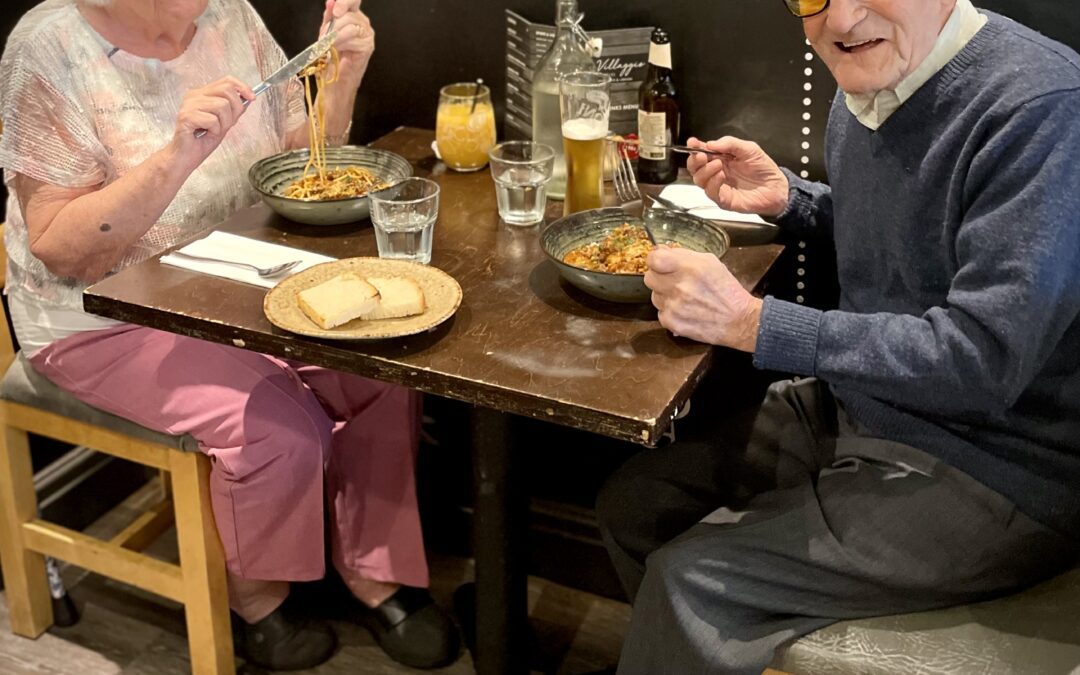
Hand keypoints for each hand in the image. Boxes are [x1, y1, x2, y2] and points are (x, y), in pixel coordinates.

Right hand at [169, 77, 252, 167]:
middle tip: (227, 124)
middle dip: (234, 109)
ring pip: (221, 105)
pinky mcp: (186, 116)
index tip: (252, 98)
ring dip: (224, 123)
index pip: (226, 81)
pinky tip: (206, 134)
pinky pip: (212, 120)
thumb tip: (248, 97)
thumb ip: (234, 109)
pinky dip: (214, 130)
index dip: (242, 87)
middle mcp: (194, 96)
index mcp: (202, 94)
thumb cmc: (202, 141)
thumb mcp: (225, 122)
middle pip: (226, 90)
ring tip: (214, 131)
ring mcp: (189, 105)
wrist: (186, 157)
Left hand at [321, 0, 374, 87]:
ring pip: (349, 25)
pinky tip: (337, 50)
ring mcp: (367, 34)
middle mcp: (362, 22)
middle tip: (322, 38)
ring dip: (334, 36)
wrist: (335, 80)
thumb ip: (329, 16)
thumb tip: (330, 2)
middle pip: (347, 14)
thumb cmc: (331, 58)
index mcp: (352, 15)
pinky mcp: (368, 45)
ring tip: (328, 45)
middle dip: (331, 26)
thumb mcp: (325, 32)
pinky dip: (341, 43)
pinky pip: (352, 37)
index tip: (335, 11)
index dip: (344, 2)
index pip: (352, 0)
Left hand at [644, 246, 762, 351]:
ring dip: (665, 296)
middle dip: (659, 278)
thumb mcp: (710, 262)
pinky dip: (670, 312)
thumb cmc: (726, 290)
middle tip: (673, 281)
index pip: (654, 259)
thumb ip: (683, 255)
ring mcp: (674, 306)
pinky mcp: (672, 322)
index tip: (659, 263)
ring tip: (684, 298)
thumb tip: (662, 251)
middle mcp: (679, 286)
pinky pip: (660, 313)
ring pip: (654, 296)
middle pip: (649, 278)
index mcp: (689, 268)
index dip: (654, 260)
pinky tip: (685, 311)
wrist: (738, 320)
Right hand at [686, 136, 788, 217]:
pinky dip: (713, 183)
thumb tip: (711, 143)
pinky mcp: (723, 199)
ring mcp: (718, 186)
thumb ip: (730, 143)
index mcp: (720, 158)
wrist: (775, 187)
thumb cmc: (763, 168)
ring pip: (699, 180)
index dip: (694, 148)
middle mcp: (716, 172)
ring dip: (705, 171)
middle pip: (695, 168)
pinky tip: (721, 175)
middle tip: (702, 155)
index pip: (701, 153)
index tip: (692, 142)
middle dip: (695, 161)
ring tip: (718, 164)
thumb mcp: (749, 149)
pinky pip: (710, 192)